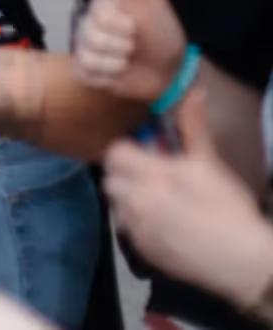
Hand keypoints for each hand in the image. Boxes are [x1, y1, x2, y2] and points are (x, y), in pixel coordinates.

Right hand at [73, 0, 185, 98]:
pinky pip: (88, 74)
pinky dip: (108, 78)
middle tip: (134, 46)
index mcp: (101, 6)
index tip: (136, 27)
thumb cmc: (162, 32)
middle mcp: (88, 25)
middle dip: (122, 46)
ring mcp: (84, 49)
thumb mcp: (152, 0)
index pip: (99, 16)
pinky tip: (119, 73)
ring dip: (118, 63)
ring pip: (90, 57)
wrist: (170, 69)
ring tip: (128, 61)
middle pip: (92, 38)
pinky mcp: (85, 72)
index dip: (123, 26)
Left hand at [105, 90, 272, 307]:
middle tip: (150, 176)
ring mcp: (136, 228)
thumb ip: (193, 127)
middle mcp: (135, 200)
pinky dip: (138, 224)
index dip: (127, 150)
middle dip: (125, 175)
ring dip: (129, 199)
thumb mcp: (209, 163)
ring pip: (117, 205)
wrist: (240, 260)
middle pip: (110, 179)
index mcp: (150, 174)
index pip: (114, 152)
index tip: (144, 153)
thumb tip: (194, 92)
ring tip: (158, 201)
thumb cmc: (227, 208)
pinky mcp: (141, 250)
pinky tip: (164, 224)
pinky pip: (127, 230)